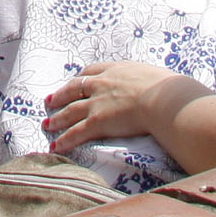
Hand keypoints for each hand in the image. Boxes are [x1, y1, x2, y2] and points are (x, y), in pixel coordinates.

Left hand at [41, 62, 203, 153]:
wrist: (162, 98)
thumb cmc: (168, 88)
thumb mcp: (156, 76)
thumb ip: (150, 81)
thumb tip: (164, 87)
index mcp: (117, 69)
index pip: (93, 70)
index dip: (82, 76)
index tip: (76, 79)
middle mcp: (102, 84)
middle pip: (74, 88)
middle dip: (61, 95)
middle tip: (49, 101)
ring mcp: (98, 103)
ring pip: (70, 111)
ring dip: (57, 119)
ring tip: (47, 125)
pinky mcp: (97, 122)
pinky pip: (76, 133)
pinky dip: (64, 140)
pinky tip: (55, 146)